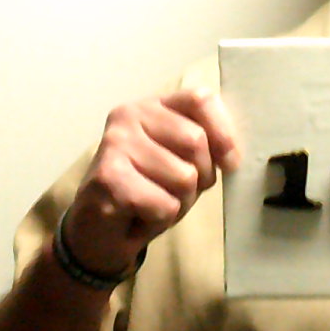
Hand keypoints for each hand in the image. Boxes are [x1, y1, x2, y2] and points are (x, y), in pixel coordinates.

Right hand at [61, 88, 240, 275]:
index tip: (229, 164)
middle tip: (174, 191)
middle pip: (196, 141)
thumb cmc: (146, 191)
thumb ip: (204, 146)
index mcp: (152, 106)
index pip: (200, 100)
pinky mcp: (109, 177)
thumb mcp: (180, 161)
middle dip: (199, 178)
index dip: (224, 132)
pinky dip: (160, 221)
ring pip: (184, 178)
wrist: (98, 231)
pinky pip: (165, 205)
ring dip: (179, 203)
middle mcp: (129, 115)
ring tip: (153, 203)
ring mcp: (116, 143)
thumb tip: (231, 157)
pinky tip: (138, 215)